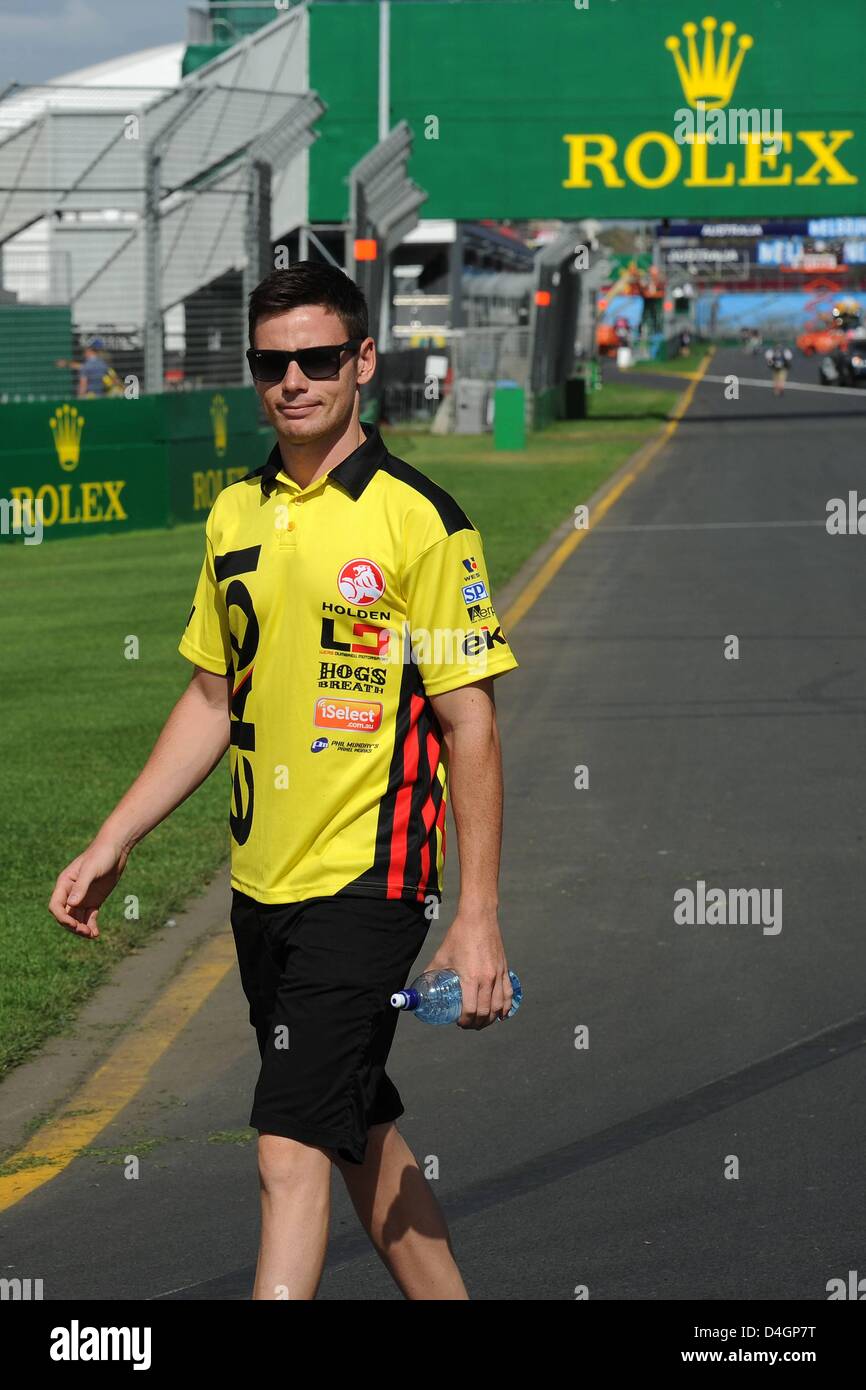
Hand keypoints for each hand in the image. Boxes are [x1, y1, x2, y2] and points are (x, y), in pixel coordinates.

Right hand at [48, 838, 129, 938]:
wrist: (116, 849)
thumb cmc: (101, 855)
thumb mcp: (90, 870)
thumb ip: (81, 887)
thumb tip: (71, 904)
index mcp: (65, 884)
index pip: (56, 906)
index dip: (62, 918)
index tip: (74, 925)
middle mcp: (71, 893)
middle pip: (66, 916)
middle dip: (73, 926)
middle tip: (85, 932)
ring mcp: (83, 898)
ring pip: (77, 919)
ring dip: (82, 929)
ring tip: (92, 935)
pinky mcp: (94, 900)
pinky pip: (89, 917)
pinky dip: (91, 926)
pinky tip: (96, 934)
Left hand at [423, 908, 512, 1028]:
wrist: (479, 918)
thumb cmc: (459, 935)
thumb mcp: (442, 956)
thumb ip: (432, 972)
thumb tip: (423, 985)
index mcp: (470, 977)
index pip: (470, 1010)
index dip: (464, 1021)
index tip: (458, 1022)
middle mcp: (487, 979)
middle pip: (485, 1012)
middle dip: (476, 1024)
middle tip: (468, 1025)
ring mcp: (498, 975)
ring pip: (498, 1006)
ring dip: (490, 1019)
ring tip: (482, 1022)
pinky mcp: (505, 969)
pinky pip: (509, 994)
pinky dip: (506, 1008)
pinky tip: (502, 1015)